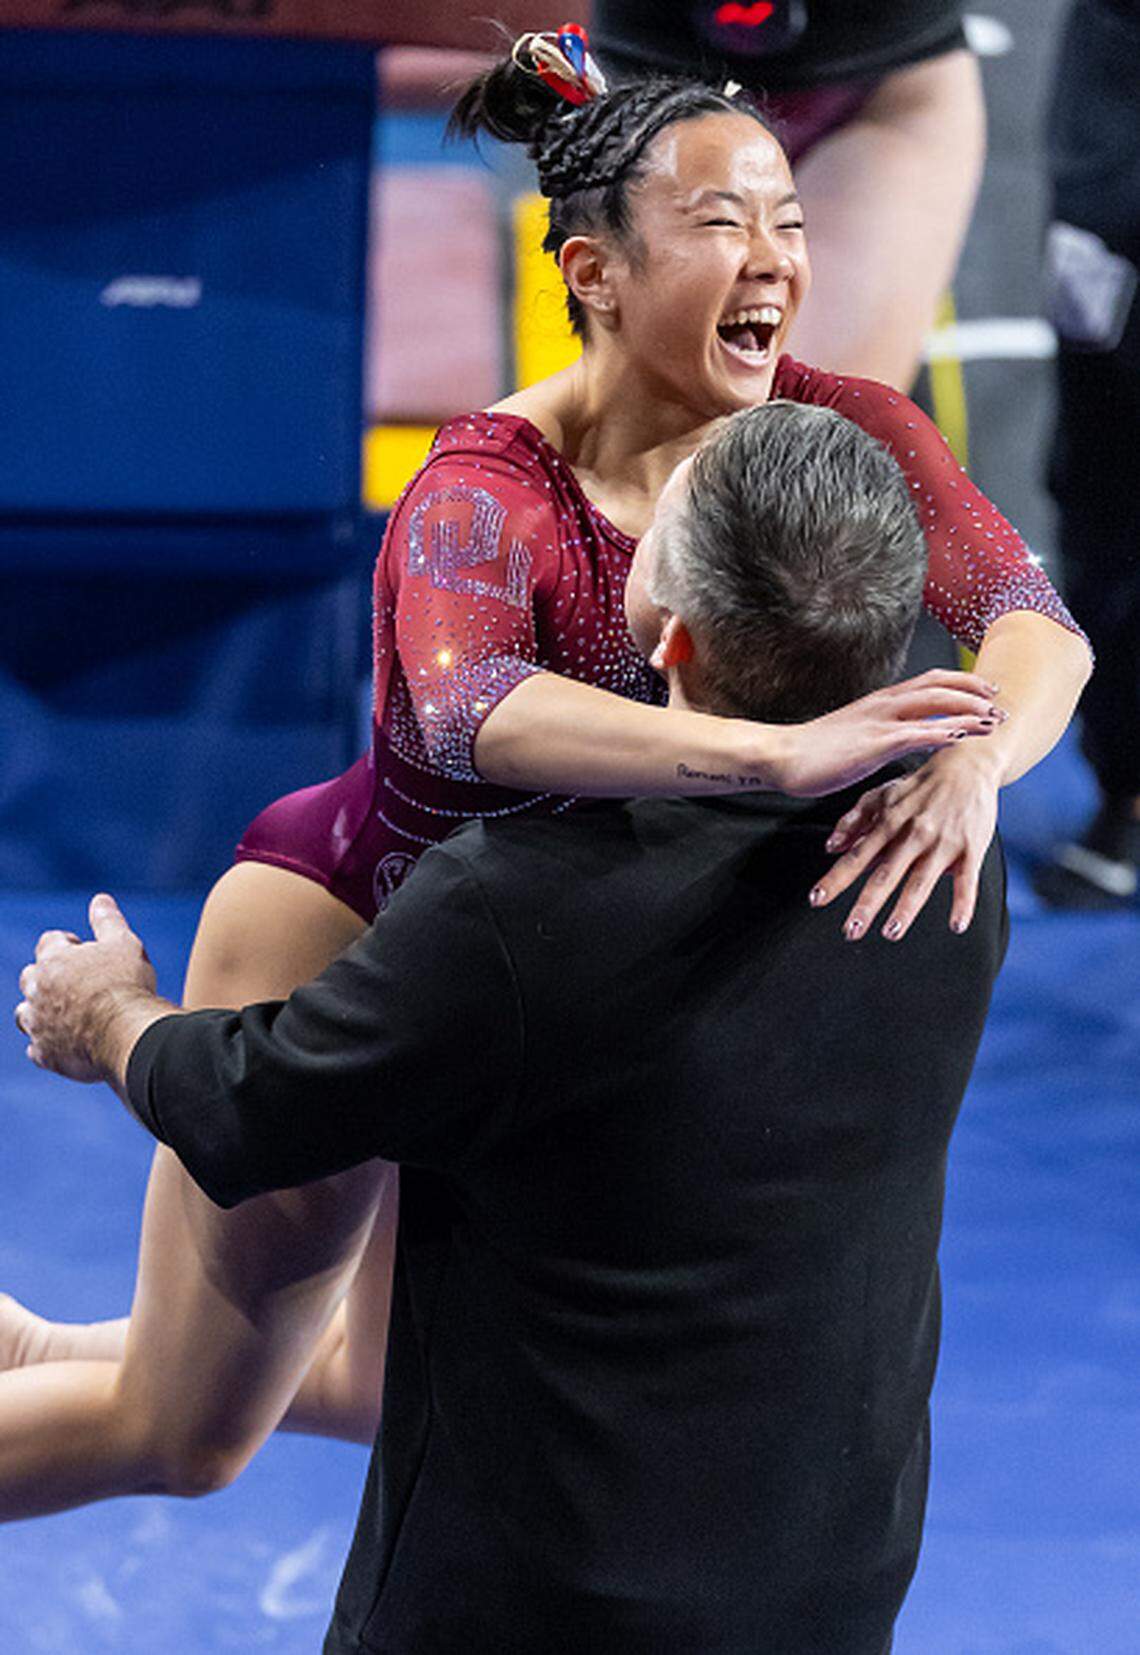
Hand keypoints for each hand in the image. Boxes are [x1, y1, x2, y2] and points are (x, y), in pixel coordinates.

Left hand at [15, 895, 156, 1082]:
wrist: (128, 1034)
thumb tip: (100, 899)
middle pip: (31, 977)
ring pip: (25, 1015)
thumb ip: (108, 921)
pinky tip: (69, 1042)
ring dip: (41, 1012)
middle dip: (49, 978)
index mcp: (54, 960)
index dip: (69, 946)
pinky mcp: (44, 1053)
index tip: (88, 954)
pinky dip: (48, 1044)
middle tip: (79, 985)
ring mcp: (38, 1024)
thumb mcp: (124, 944)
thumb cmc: (127, 986)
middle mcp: (37, 991)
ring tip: (68, 1015)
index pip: (49, 942)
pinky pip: (36, 1048)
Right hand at [775, 670, 1004, 798]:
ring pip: (934, 705)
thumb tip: (900, 745)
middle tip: (1000, 703)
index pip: (930, 682)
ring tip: (994, 719)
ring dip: (968, 711)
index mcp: (880, 702)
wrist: (782, 756)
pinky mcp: (874, 743)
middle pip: (939, 685)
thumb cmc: (813, 753)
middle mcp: (883, 704)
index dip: (962, 684)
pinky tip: (963, 736)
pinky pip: (916, 733)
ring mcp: (879, 722)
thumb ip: (881, 737)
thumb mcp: (855, 739)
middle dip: (974, 692)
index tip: (985, 693)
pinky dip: (943, 732)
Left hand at [808, 743, 1001, 940]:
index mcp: (888, 823)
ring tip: (891, 933)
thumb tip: (830, 847)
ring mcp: (942, 843)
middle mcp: (912, 834)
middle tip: (850, 931)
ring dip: (906, 908)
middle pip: (885, 874)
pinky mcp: (971, 848)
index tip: (817, 899)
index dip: (836, 878)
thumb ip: (854, 820)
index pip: (856, 856)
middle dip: (866, 903)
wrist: (967, 764)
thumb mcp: (881, 794)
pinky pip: (967, 880)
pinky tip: (956, 926)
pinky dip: (963, 903)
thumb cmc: (919, 786)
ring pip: (921, 880)